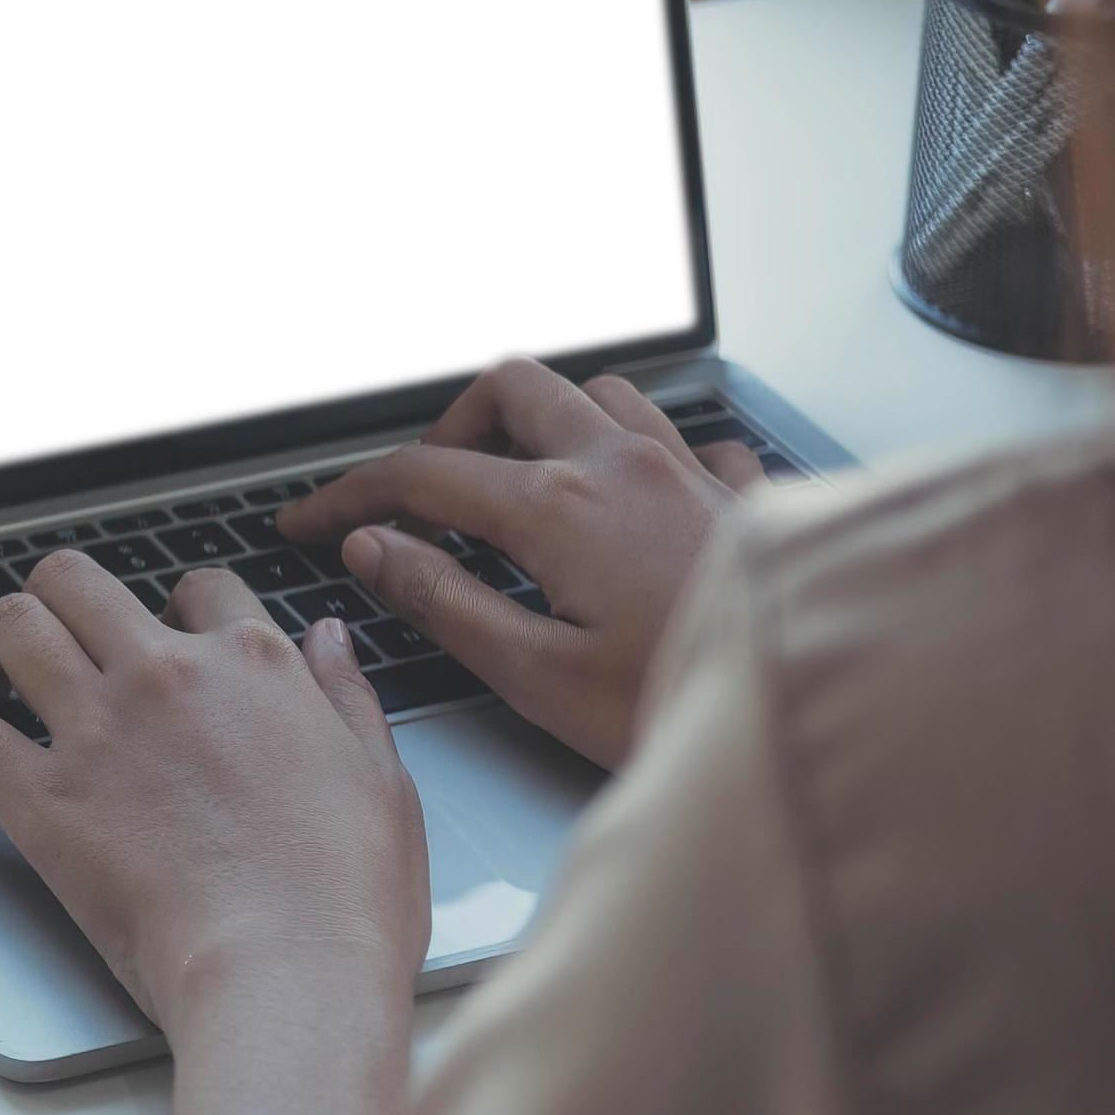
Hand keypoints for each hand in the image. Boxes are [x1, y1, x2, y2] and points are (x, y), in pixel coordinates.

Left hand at [0, 551, 426, 1030]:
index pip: (200, 589)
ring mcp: (96, 731)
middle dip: (62, 595)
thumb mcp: (381, 780)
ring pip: (16, 625)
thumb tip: (325, 637)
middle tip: (55, 630)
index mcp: (254, 666)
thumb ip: (344, 697)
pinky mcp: (40, 796)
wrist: (285, 977)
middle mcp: (166, 676)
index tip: (165, 633)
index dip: (177, 606)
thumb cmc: (344, 903)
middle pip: (84, 583)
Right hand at [279, 358, 763, 769]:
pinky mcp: (741, 498)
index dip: (349, 496)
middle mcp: (623, 464)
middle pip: (511, 389)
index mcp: (561, 507)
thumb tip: (373, 549)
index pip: (421, 475)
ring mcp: (688, 470)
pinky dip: (637, 454)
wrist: (805, 724)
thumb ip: (444, 600)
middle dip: (449, 431)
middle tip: (420, 499)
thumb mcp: (536, 675)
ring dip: (541, 425)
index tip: (309, 524)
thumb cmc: (679, 710)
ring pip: (596, 395)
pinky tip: (629, 503)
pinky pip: (680, 437)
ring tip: (513, 487)